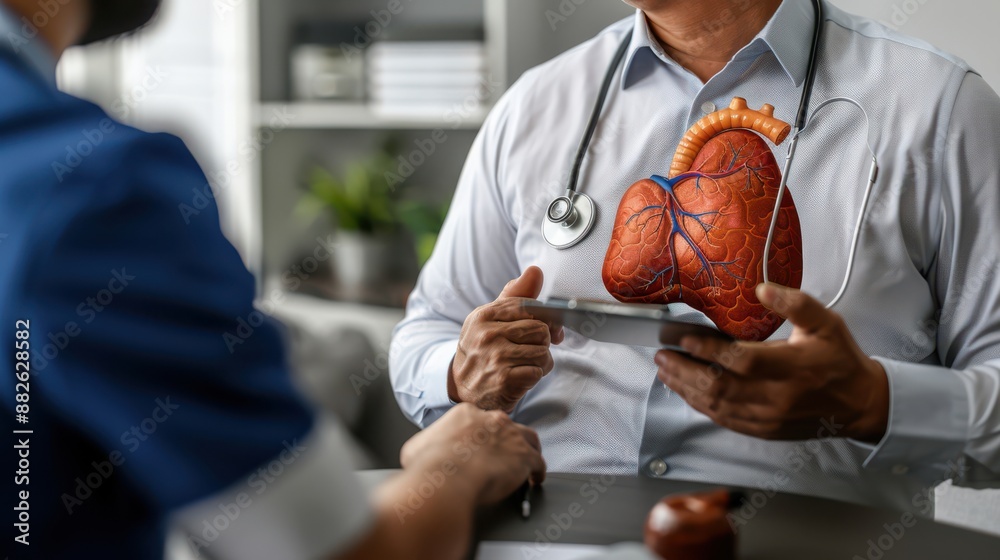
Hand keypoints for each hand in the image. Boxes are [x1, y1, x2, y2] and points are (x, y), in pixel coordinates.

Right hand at [400, 403, 545, 504]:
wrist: (446, 477)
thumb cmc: (430, 465)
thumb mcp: (417, 447)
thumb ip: (427, 444)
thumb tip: (423, 452)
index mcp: (467, 414)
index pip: (481, 420)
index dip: (482, 435)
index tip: (481, 446)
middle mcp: (492, 419)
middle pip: (505, 426)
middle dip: (504, 440)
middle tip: (501, 455)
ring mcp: (511, 436)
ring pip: (528, 438)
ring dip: (528, 449)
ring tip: (526, 462)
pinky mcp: (524, 456)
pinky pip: (538, 462)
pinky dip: (538, 471)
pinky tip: (534, 479)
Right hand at [449, 267, 564, 411]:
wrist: (462, 386)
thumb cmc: (483, 349)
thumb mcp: (491, 319)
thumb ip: (515, 295)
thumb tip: (535, 271)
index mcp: (483, 315)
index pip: (528, 307)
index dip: (543, 318)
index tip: (543, 329)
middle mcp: (486, 334)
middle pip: (540, 329)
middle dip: (541, 342)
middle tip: (527, 350)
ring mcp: (495, 357)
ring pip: (543, 352)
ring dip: (540, 362)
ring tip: (524, 364)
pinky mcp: (504, 380)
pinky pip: (538, 371)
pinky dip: (535, 376)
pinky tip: (521, 377)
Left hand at [655, 283, 888, 442]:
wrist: (860, 404)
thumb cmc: (840, 360)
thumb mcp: (825, 322)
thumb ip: (794, 303)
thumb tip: (762, 288)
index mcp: (792, 367)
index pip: (742, 360)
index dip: (708, 350)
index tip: (683, 338)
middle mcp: (777, 396)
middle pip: (720, 387)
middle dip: (685, 370)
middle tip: (663, 354)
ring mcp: (768, 417)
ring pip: (717, 406)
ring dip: (686, 389)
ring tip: (666, 370)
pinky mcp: (763, 429)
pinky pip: (724, 420)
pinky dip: (701, 405)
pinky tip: (686, 391)